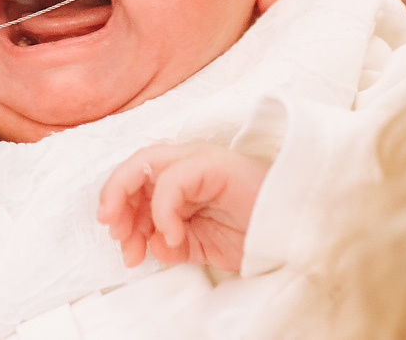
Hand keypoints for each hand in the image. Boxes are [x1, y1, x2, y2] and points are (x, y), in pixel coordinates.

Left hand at [99, 143, 269, 272]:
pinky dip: (163, 209)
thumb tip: (148, 247)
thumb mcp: (199, 245)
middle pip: (133, 168)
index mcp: (178, 176)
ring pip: (145, 164)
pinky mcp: (212, 163)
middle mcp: (185, 161)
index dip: (118, 209)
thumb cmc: (250, 232)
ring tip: (137, 240)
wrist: (290, 232)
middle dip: (116, 202)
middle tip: (119, 237)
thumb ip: (171, 244)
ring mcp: (198, 159)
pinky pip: (173, 179)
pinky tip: (172, 235)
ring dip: (130, 204)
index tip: (120, 243)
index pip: (134, 181)